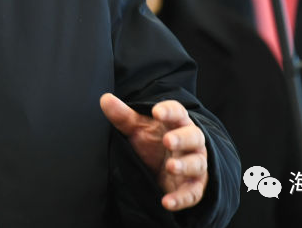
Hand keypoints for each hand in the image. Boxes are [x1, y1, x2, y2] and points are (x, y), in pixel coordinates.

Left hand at [100, 93, 207, 210]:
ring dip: (185, 166)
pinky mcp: (194, 186)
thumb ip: (123, 116)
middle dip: (181, 138)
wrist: (168, 167)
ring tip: (170, 167)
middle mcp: (191, 142)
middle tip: (167, 140)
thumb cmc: (154, 141)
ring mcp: (195, 164)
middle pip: (193, 136)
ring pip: (197, 163)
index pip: (177, 112)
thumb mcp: (138, 128)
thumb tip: (105, 99)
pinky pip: (192, 193)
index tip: (157, 112)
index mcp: (177, 123)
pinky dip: (181, 198)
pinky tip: (167, 202)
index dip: (169, 111)